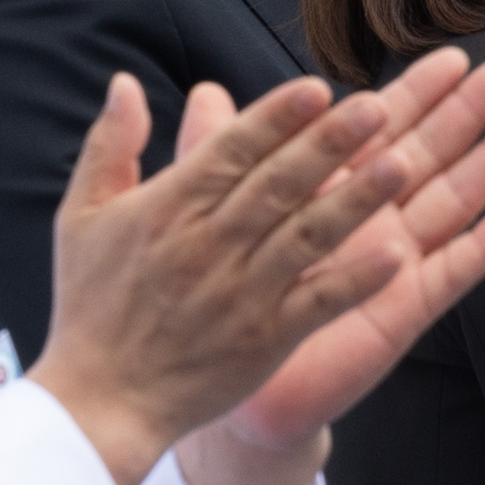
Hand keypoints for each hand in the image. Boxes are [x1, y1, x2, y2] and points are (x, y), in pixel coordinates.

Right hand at [28, 49, 484, 484]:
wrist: (101, 402)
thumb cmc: (92, 304)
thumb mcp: (82, 216)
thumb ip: (111, 144)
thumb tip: (124, 81)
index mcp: (167, 209)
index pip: (230, 151)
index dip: (275, 118)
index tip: (318, 88)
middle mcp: (207, 246)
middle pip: (277, 185)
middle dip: (328, 144)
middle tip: (376, 107)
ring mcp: (241, 295)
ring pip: (306, 238)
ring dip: (355, 200)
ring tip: (402, 165)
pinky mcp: (265, 340)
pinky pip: (318, 305)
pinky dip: (355, 281)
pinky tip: (398, 256)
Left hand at [171, 64, 484, 484]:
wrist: (209, 377)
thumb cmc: (215, 293)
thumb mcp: (207, 213)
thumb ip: (216, 152)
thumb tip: (205, 89)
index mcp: (328, 191)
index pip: (381, 129)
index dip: (417, 91)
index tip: (451, 52)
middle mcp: (369, 221)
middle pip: (431, 154)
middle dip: (470, 112)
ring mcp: (391, 264)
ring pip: (452, 201)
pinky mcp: (398, 310)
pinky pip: (449, 275)